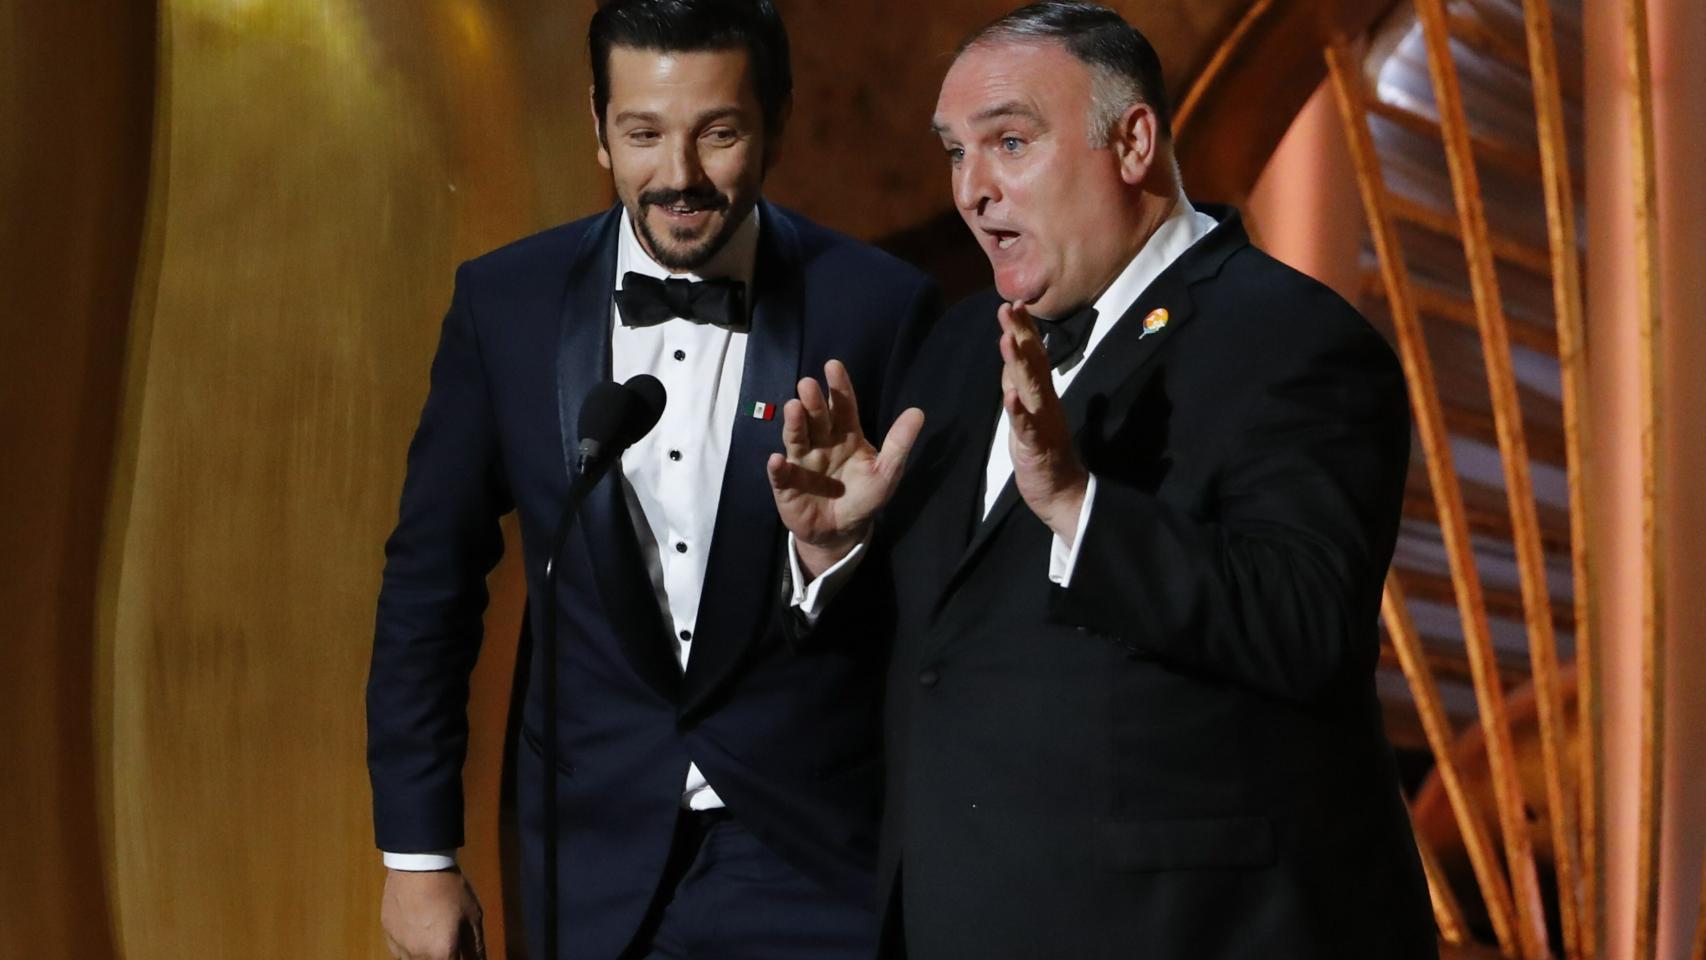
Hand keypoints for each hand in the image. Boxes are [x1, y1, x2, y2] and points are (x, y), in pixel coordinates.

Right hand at [381, 868, 484, 959]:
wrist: (417, 866)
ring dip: (427, 955)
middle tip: (449, 939)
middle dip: (445, 956)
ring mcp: (399, 947)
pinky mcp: (387, 935)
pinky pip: (400, 951)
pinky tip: (417, 930)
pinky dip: (411, 947)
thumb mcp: (473, 915)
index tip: (461, 951)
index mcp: (442, 953)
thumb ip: (476, 946)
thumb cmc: (449, 889)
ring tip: (434, 936)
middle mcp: (418, 956)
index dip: (460, 958)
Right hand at [767, 360, 923, 577]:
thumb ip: (899, 444)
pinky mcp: (787, 485)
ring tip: (793, 407)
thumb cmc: (863, 497)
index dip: (839, 388)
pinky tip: (778, 460)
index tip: (833, 366)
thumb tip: (918, 412)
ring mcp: (802, 462)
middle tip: (808, 384)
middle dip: (812, 401)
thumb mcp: (886, 472)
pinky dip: (778, 469)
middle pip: (816, 418)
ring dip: (793, 424)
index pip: (842, 407)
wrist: (841, 531)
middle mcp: (821, 443)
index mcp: (846, 436)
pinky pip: (781, 476)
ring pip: (796, 438)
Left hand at [998, 302, 1087, 541]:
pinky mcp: (1036, 445)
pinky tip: (1010, 397)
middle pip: (1033, 362)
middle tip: (1009, 306)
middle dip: (1020, 334)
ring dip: (1018, 363)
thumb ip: (1023, 383)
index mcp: (1042, 394)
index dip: (1024, 329)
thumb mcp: (1029, 411)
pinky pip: (1027, 426)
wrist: (1062, 491)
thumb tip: (1015, 355)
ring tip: (1007, 339)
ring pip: (1030, 388)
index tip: (1012, 303)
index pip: (1033, 355)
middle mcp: (1046, 401)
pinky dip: (1019, 411)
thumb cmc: (1045, 450)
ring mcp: (1043, 421)